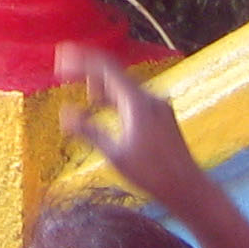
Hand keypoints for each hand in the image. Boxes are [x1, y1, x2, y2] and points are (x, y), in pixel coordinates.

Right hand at [57, 44, 214, 220]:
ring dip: (101, 89)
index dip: (81, 60)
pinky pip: (132, 99)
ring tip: (83, 98)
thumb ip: (88, 131)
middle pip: (114, 74)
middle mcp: (150, 97)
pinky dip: (113, 100)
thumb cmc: (152, 174)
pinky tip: (101, 111)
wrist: (188, 188)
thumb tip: (64, 113)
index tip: (61, 59)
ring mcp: (158, 106)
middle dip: (88, 73)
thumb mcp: (114, 154)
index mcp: (137, 101)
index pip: (105, 68)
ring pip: (123, 87)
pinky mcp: (161, 116)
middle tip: (64, 72)